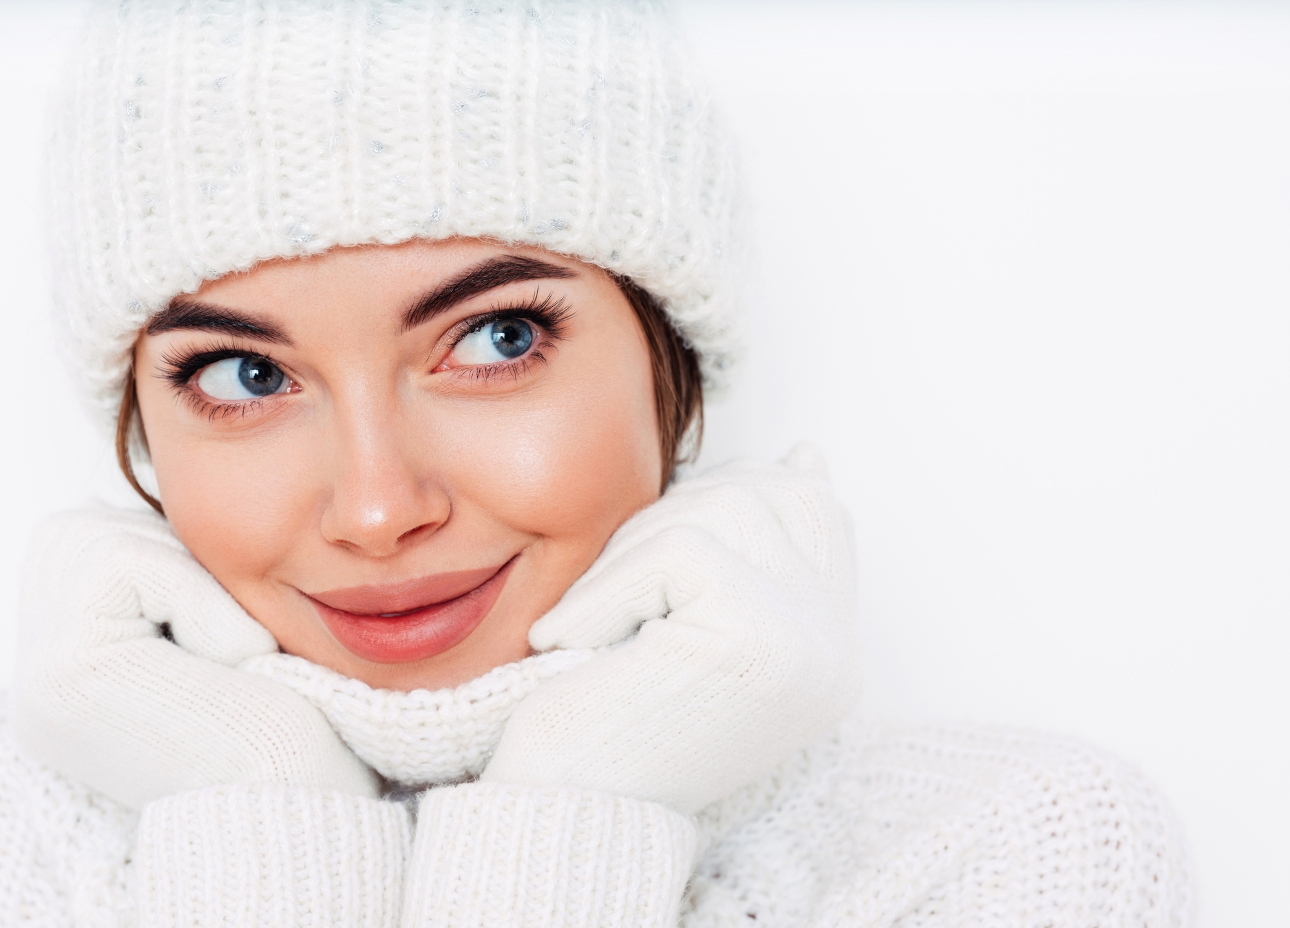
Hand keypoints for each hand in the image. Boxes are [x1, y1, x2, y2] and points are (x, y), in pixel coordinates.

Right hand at [11, 507, 377, 808]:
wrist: (307, 800)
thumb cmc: (288, 720)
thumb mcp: (220, 629)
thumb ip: (173, 577)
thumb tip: (158, 481)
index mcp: (72, 664)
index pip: (118, 545)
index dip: (193, 575)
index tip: (231, 651)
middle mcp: (36, 671)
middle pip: (107, 529)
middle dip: (189, 575)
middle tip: (234, 655)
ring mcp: (40, 673)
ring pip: (118, 539)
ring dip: (200, 593)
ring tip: (232, 666)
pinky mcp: (66, 671)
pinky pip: (132, 562)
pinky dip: (201, 605)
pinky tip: (230, 669)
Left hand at [482, 444, 859, 814]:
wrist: (563, 817)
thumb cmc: (609, 723)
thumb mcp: (696, 631)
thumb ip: (752, 557)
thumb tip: (806, 454)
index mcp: (826, 653)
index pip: (820, 518)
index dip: (753, 482)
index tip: (699, 490)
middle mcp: (834, 652)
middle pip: (776, 497)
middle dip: (683, 508)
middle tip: (616, 575)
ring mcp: (806, 646)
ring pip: (724, 512)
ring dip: (633, 550)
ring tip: (588, 622)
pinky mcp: (755, 639)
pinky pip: (679, 551)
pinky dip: (609, 586)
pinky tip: (571, 639)